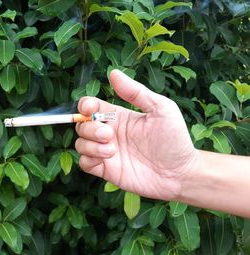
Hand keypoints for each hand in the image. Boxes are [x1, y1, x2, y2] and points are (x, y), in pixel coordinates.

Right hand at [75, 70, 197, 199]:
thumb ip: (136, 92)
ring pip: (80, 143)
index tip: (90, 109)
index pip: (91, 106)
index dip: (85, 106)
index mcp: (119, 116)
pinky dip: (88, 159)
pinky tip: (105, 159)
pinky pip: (84, 163)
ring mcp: (107, 152)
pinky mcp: (106, 170)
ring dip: (90, 145)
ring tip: (111, 150)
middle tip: (109, 134)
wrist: (181, 174)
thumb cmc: (175, 139)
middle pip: (82, 124)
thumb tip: (113, 73)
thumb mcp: (161, 109)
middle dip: (89, 128)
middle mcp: (110, 133)